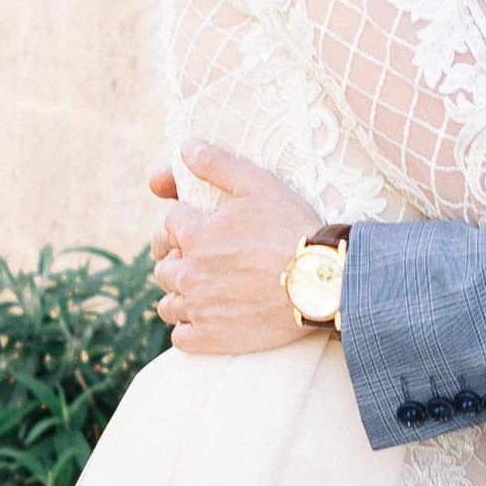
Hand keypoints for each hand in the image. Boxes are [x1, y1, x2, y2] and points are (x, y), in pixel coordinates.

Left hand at [148, 142, 319, 356]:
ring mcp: (199, 308)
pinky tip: (205, 320)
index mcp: (194, 233)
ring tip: (200, 291)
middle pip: (163, 267)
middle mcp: (189, 271)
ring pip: (168, 304)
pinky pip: (180, 338)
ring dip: (179, 295)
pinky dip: (187, 329)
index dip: (179, 225)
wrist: (322, 282)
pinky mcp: (212, 338)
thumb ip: (218, 164)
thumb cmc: (292, 229)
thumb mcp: (258, 183)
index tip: (192, 230)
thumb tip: (185, 147)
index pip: (168, 225)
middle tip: (197, 261)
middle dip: (176, 261)